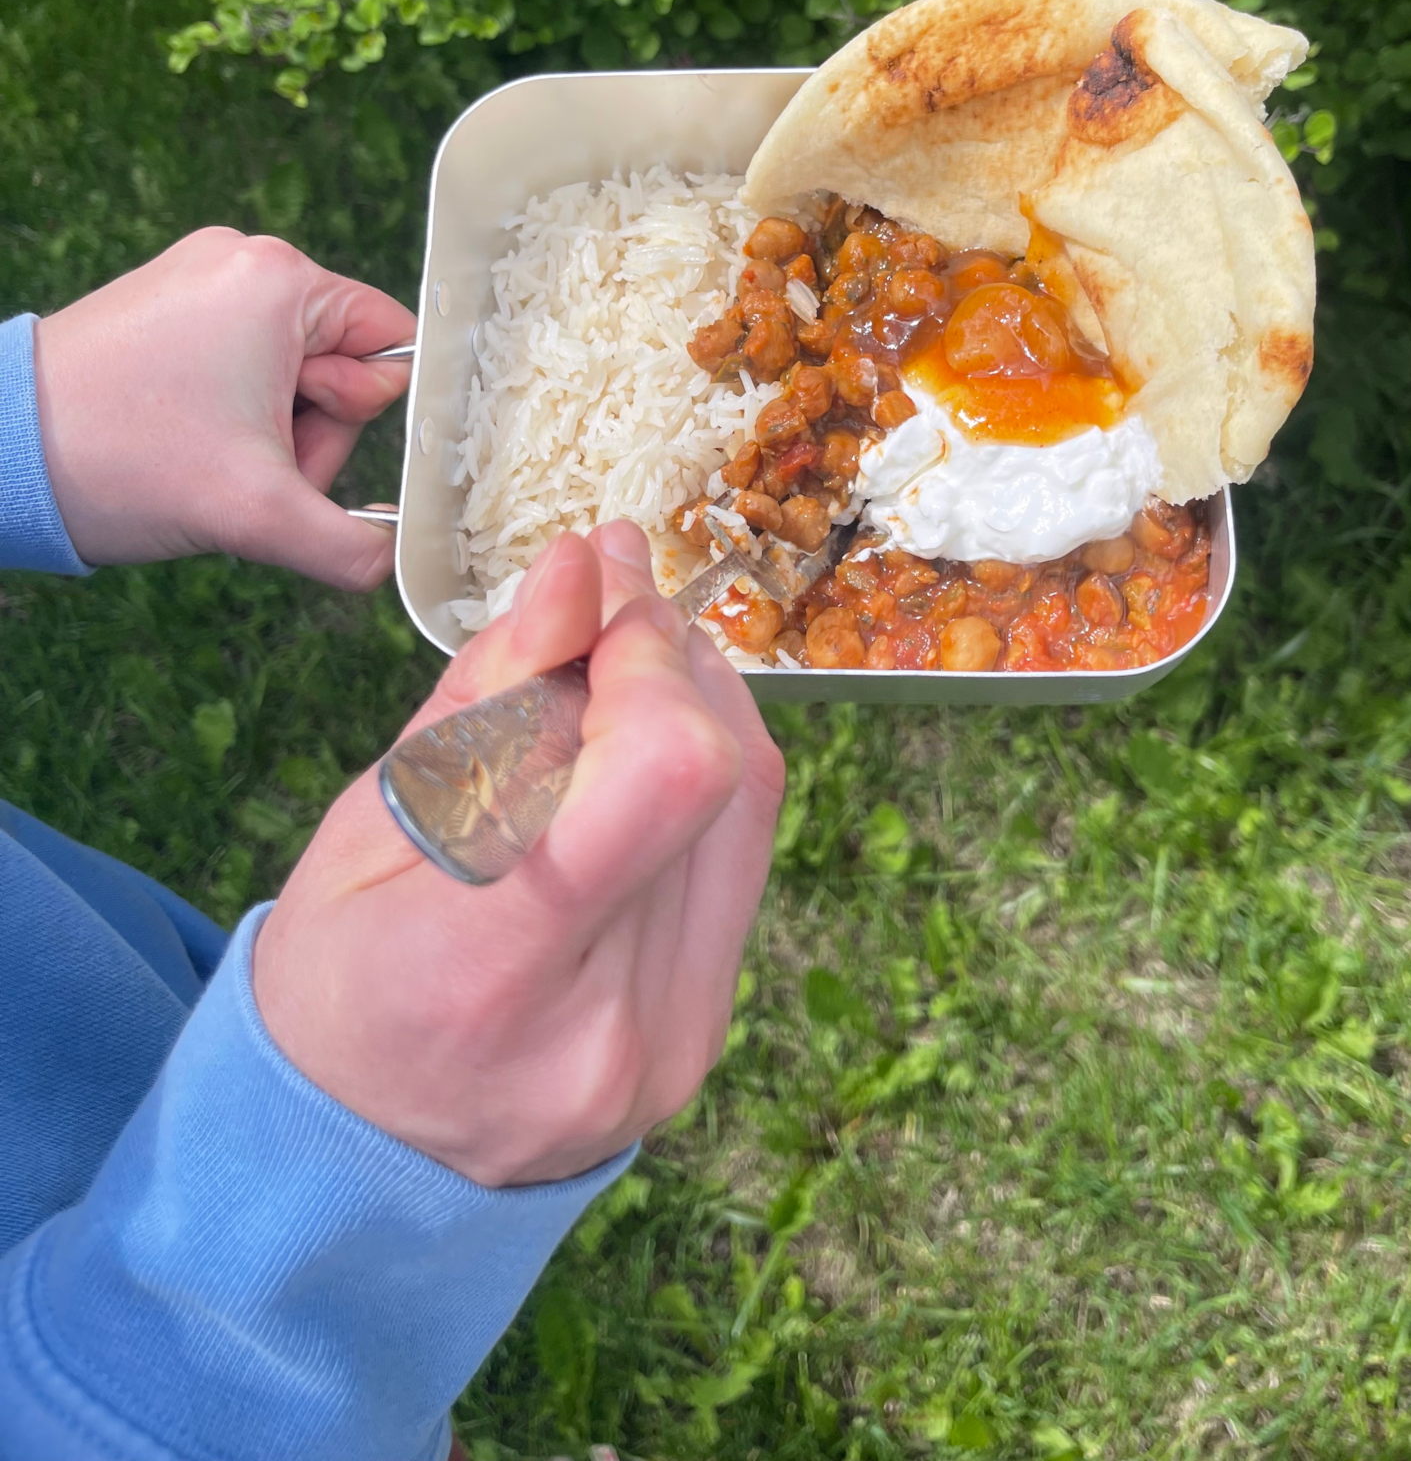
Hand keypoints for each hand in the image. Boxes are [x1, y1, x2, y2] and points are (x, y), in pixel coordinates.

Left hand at [33, 226, 414, 589]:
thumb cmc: (123, 461)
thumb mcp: (256, 515)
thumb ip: (350, 546)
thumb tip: (396, 564)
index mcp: (279, 279)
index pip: (391, 342)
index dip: (358, 413)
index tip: (293, 448)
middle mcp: (243, 259)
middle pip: (338, 360)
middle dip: (303, 430)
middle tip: (238, 463)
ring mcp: (199, 278)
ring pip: (289, 371)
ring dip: (266, 430)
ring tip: (201, 455)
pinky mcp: (166, 304)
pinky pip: (242, 365)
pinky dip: (229, 414)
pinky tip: (184, 438)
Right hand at [252, 523, 783, 1185]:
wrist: (353, 1167)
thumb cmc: (338, 977)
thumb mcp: (370, 823)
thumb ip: (493, 693)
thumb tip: (585, 565)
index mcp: (488, 969)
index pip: (664, 776)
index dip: (653, 658)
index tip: (602, 591)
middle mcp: (608, 1024)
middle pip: (719, 776)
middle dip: (673, 657)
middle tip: (607, 603)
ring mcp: (674, 1043)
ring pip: (749, 807)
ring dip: (697, 704)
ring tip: (615, 672)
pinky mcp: (705, 1035)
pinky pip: (737, 861)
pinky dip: (697, 781)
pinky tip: (633, 755)